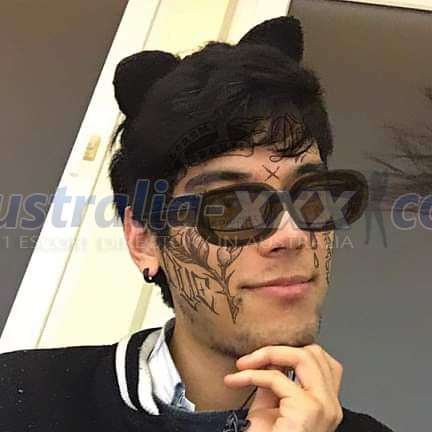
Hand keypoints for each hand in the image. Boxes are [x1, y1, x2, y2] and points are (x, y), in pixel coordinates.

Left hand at [224, 345, 342, 431]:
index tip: (267, 357)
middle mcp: (331, 405)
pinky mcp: (307, 410)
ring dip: (266, 354)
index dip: (294, 351)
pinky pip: (276, 378)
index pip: (324, 362)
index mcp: (326, 404)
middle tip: (249, 359)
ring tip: (243, 364)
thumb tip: (266, 359)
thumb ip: (274, 381)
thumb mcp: (271, 406)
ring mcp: (323, 406)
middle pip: (315, 353)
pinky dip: (251, 375)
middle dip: (278, 349)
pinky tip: (235, 380)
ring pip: (303, 356)